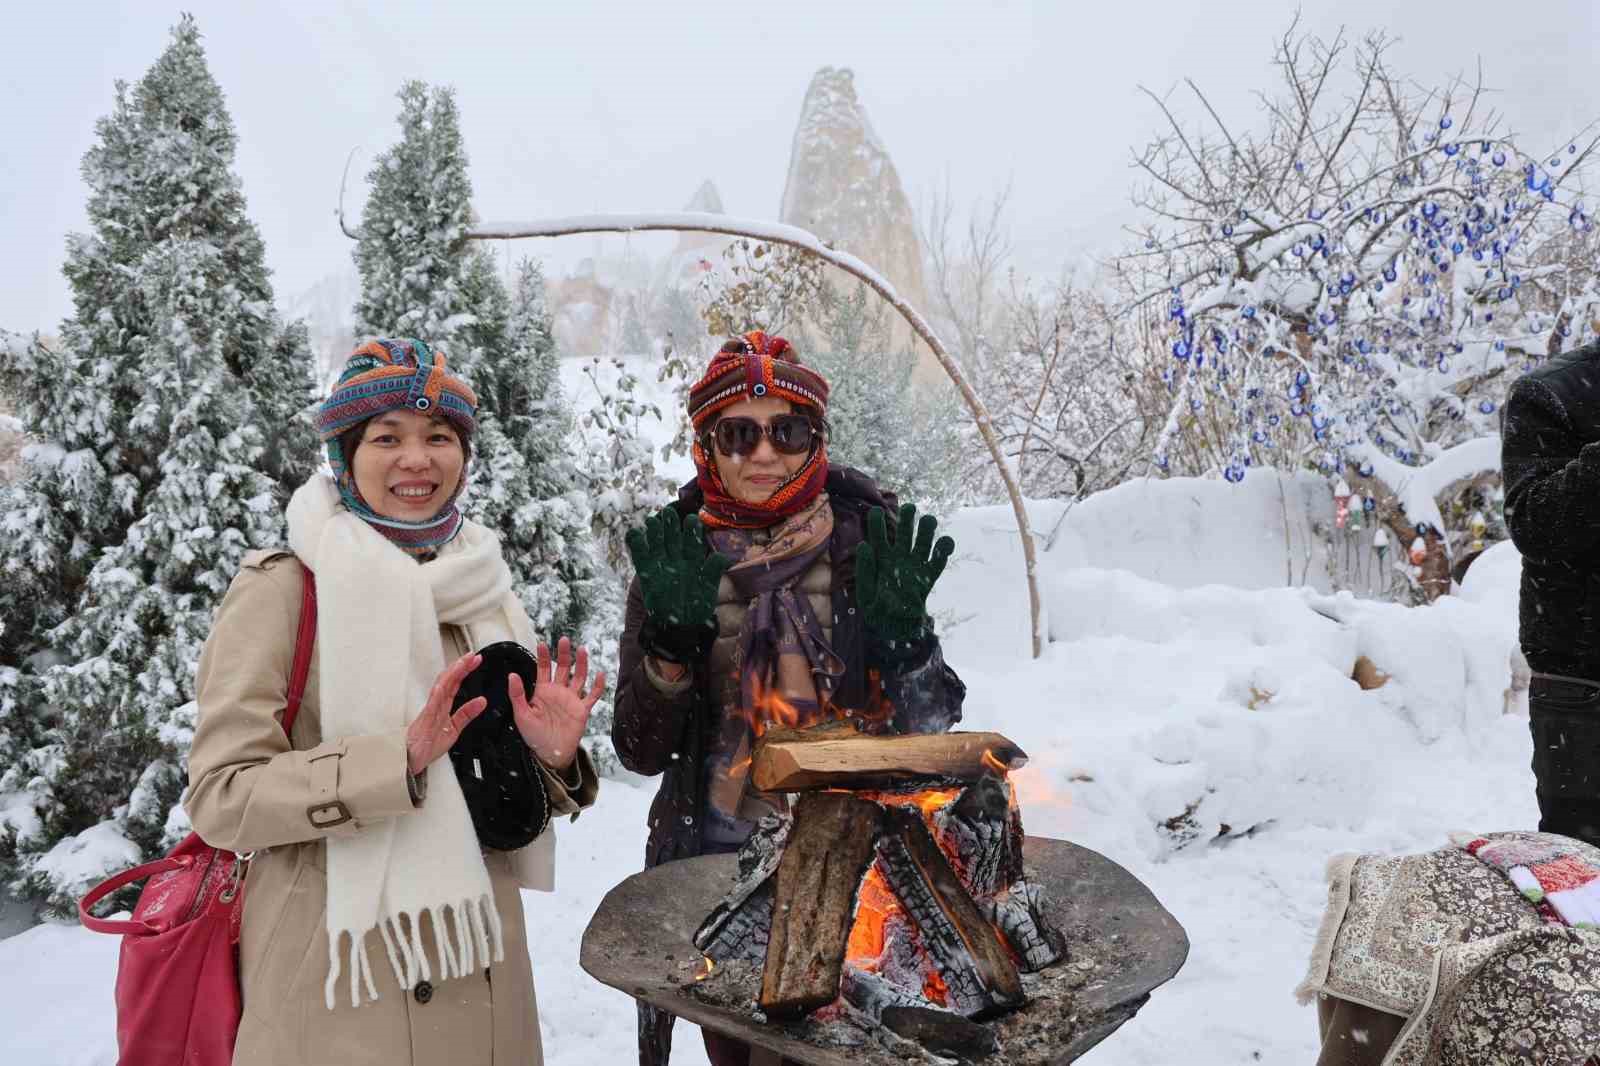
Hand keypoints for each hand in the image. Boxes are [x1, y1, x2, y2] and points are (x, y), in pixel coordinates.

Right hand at [406, 652, 488, 774]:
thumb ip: (466, 714)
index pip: (455, 683)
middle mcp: (436, 706)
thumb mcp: (454, 728)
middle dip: (459, 667)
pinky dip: (436, 696)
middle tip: (472, 655)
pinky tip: (442, 686)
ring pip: (439, 689)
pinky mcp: (424, 723)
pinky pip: (430, 708)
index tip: (475, 660)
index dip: (465, 670)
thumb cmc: (427, 745)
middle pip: (448, 681)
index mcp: (443, 706)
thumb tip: (482, 701)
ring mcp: (429, 713)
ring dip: (450, 676)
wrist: (411, 761)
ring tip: (460, 664)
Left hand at [510, 637, 606, 769]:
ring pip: (579, 677)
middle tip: (564, 640)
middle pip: (563, 668)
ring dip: (581, 664)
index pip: (543, 669)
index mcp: (543, 692)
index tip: (542, 643)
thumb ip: (518, 695)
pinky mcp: (582, 710)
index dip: (542, 656)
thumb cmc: (534, 735)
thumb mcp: (521, 714)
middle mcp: (558, 692)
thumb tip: (512, 675)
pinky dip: (597, 686)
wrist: (550, 753)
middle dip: (564, 654)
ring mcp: (572, 700)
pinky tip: (600, 675)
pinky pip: (592, 696)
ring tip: (582, 650)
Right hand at [624, 507, 730, 661]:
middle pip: (673, 538)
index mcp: (693, 560)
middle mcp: (677, 559)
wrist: (680, 627)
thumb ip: (713, 570)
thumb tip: (724, 557)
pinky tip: (634, 533)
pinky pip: (640, 556)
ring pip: (657, 543)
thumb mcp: (708, 588)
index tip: (692, 519)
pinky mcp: (647, 572)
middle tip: (669, 512)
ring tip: (652, 521)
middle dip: (672, 526)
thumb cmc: (697, 607)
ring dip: (655, 532)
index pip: (692, 541)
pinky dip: (636, 545)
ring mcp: (661, 564)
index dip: (692, 530)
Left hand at [854, 503, 954, 642]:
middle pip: (904, 533)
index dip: (877, 523)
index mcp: (881, 559)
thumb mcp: (865, 593)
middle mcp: (899, 558)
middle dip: (907, 519)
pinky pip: (938, 560)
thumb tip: (864, 545)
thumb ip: (866, 570)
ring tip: (928, 520)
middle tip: (909, 509)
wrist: (894, 628)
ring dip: (926, 529)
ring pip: (923, 542)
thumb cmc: (875, 611)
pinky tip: (944, 542)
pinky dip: (944, 550)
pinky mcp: (928, 577)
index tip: (877, 511)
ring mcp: (915, 566)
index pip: (879, 536)